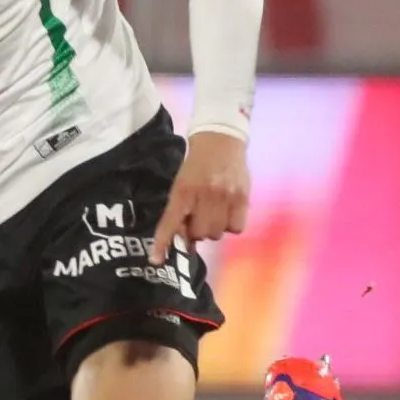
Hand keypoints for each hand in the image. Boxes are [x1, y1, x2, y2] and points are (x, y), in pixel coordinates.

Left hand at [149, 131, 249, 264]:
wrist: (221, 139)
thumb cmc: (196, 164)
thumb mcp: (182, 182)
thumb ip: (181, 209)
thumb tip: (184, 240)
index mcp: (183, 190)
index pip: (171, 222)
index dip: (163, 242)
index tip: (156, 260)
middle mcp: (204, 195)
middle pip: (199, 233)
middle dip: (195, 231)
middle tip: (196, 219)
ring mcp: (226, 197)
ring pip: (217, 233)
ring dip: (213, 228)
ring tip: (212, 212)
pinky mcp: (243, 197)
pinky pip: (236, 228)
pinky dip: (231, 225)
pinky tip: (227, 212)